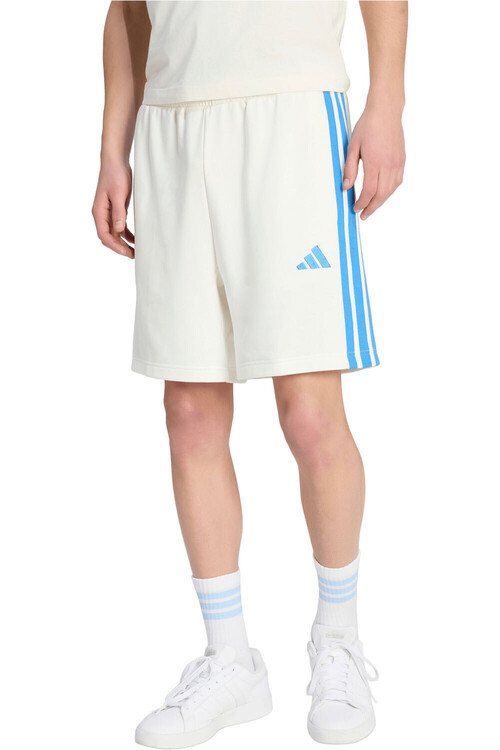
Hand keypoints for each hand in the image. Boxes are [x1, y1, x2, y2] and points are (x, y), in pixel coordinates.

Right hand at [92, 160, 133, 257]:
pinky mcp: (116, 209)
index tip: (126, 252)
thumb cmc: (115, 175)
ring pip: (115, 233)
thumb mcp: (118, 194)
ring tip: (136, 251)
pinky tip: (135, 240)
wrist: (116, 162)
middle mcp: (102, 214)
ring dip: (124, 243)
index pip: (104, 235)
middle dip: (120, 247)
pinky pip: (120, 226)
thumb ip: (119, 212)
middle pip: (109, 237)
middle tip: (134, 255)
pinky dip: (127, 234)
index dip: (115, 246)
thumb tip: (119, 230)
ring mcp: (108, 213)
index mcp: (99, 212)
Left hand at [343, 103, 404, 219]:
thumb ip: (349, 169)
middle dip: (372, 207)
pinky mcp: (402, 160)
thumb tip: (346, 187)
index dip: (362, 203)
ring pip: (391, 190)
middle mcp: (388, 165)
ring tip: (372, 207)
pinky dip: (389, 191)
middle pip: (381, 195)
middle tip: (363, 215)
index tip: (355, 209)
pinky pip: (397, 182)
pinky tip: (382, 194)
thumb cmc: (367, 126)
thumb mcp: (352, 146)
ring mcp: (397, 163)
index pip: (369, 191)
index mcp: (375, 162)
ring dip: (381, 201)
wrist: (386, 111)